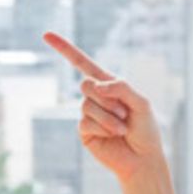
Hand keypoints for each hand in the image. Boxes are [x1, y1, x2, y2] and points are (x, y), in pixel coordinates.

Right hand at [43, 32, 164, 181]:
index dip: (64, 48)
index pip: (83, 63)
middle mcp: (96, 97)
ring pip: (87, 105)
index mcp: (109, 85)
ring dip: (109, 117)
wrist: (143, 159)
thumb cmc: (146, 129)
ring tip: (122, 127)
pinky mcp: (84, 131)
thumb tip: (94, 85)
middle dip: (107, 98)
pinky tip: (114, 135)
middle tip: (124, 113)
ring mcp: (88, 114)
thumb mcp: (141, 102)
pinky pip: (86, 122)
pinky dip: (104, 127)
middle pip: (85, 84)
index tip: (46, 34)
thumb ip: (121, 87)